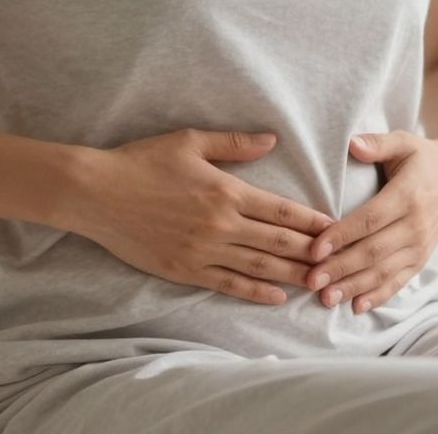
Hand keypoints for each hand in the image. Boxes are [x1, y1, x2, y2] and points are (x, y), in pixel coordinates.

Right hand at [74, 128, 335, 305]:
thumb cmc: (142, 161)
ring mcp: (203, 251)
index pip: (281, 210)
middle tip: (341, 261)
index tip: (336, 227)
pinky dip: (256, 291)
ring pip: (259, 266)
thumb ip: (234, 144)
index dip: (312, 221)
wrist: (96, 192)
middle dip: (312, 252)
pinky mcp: (184, 269)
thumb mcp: (189, 141)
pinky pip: (228, 284)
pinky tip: (277, 296)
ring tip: (320, 282)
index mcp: (226, 191)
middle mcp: (220, 225)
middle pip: (278, 242)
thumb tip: (272, 141)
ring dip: (292, 275)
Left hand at [303, 130, 437, 314]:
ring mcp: (421, 245)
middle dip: (341, 268)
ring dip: (354, 286)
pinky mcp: (423, 258)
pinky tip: (357, 306)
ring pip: (384, 271)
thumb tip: (353, 145)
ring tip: (326, 299)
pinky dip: (379, 296)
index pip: (370, 219)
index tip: (315, 248)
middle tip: (311, 280)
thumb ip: (378, 143)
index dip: (342, 235)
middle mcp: (416, 225)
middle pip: (373, 251)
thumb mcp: (404, 141)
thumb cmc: (424, 157)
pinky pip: (400, 281)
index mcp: (408, 195)